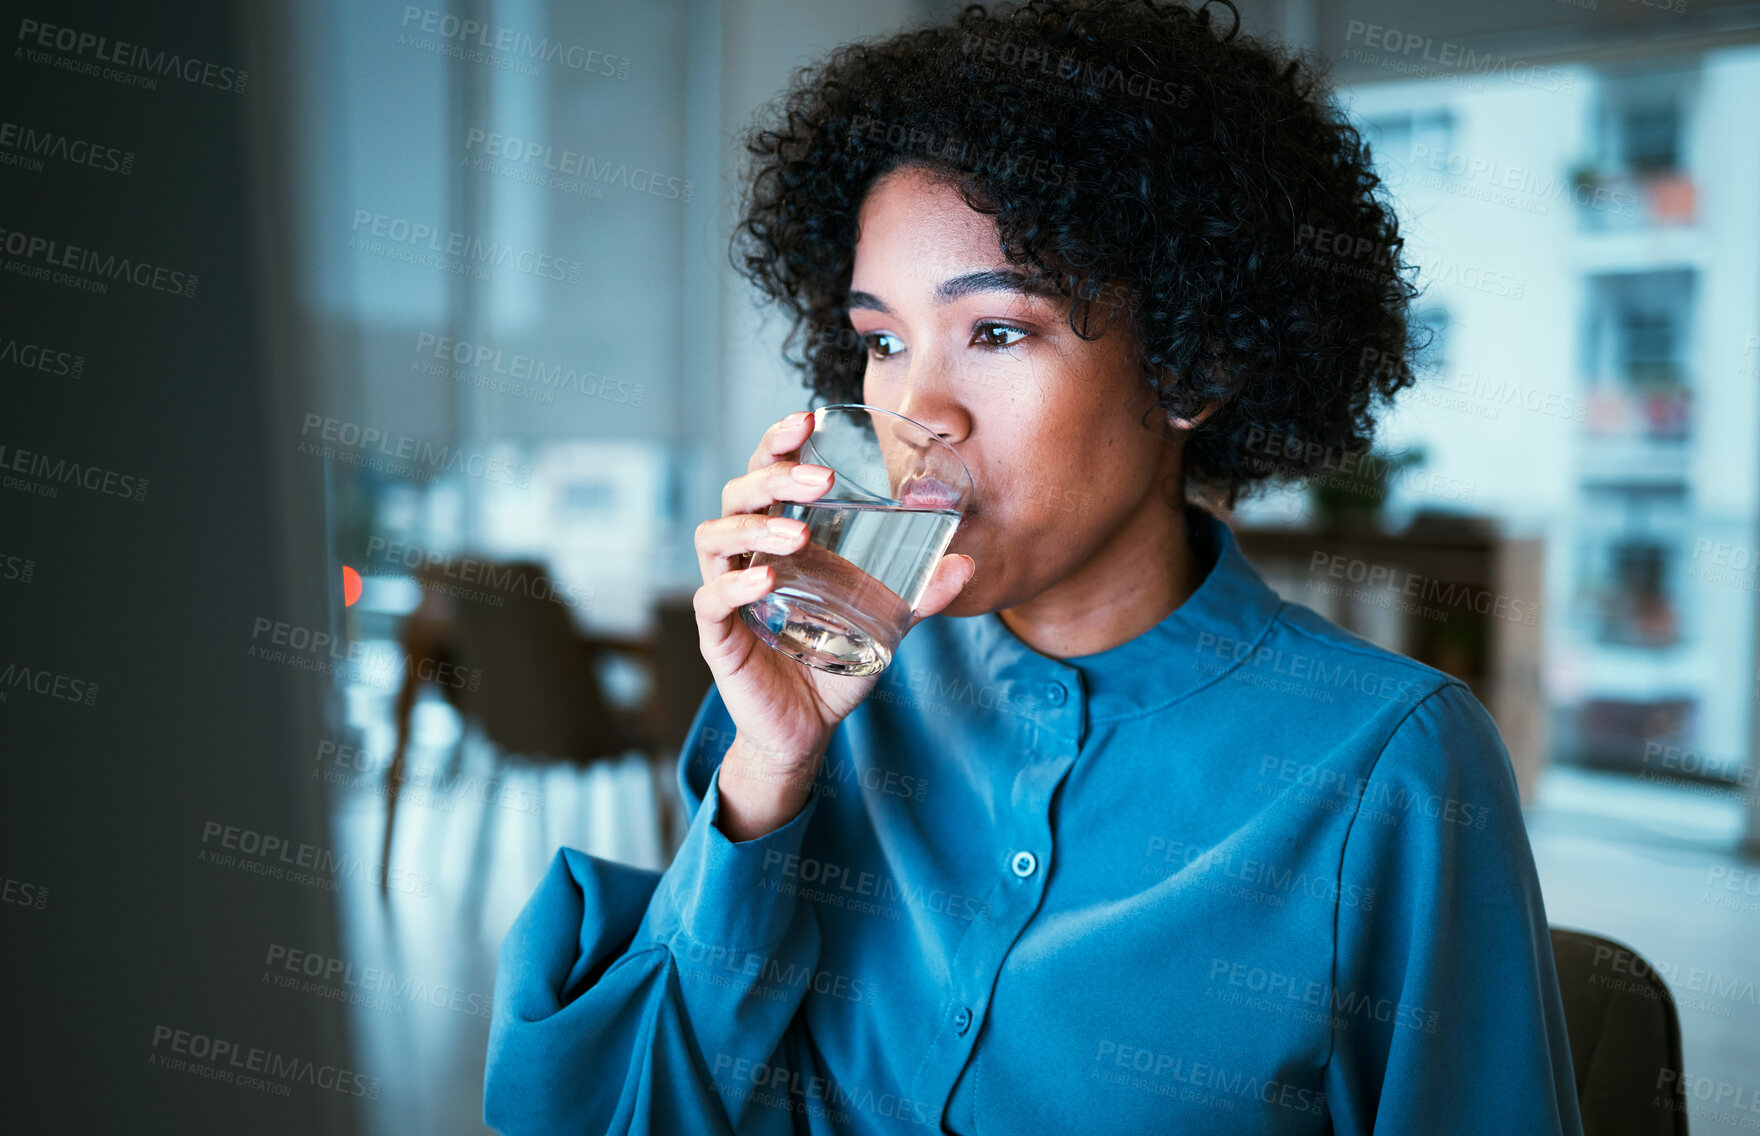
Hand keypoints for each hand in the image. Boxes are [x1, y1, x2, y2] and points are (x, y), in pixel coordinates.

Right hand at [692, 410, 973, 839]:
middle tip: (816, 477)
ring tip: (797, 533)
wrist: (806, 730)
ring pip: (715, 537)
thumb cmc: (834, 664)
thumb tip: (968, 563)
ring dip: (755, 526)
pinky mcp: (718, 635)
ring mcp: (728, 592)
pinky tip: (766, 581)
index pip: (767, 473)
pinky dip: (736, 585)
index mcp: (782, 539)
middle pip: (737, 493)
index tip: (808, 417)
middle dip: (772, 475)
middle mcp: (748, 556)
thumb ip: (920, 595)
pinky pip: (711, 599)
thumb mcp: (886, 624)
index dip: (779, 441)